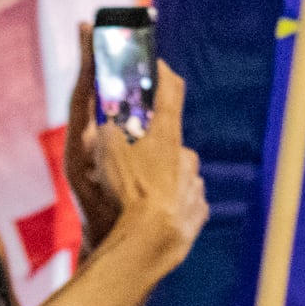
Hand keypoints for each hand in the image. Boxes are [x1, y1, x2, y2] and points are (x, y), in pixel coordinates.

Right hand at [71, 29, 205, 264]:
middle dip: (152, 144)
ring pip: (178, 173)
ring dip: (161, 178)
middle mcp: (186, 155)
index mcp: (166, 135)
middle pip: (169, 140)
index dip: (163, 72)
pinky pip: (184, 202)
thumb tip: (107, 123)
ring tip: (138, 196)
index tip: (155, 64)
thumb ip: (108, 131)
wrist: (151, 241)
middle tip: (130, 157)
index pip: (171, 89)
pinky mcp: (198, 212)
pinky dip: (171, 204)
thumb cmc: (127, 192)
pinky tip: (152, 216)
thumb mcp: (105, 153)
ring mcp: (195, 184)